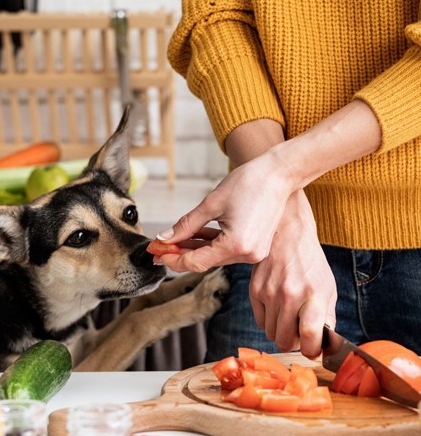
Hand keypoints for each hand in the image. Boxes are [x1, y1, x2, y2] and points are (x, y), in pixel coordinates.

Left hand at [157, 151, 295, 272]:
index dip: (173, 259)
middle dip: (180, 254)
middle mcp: (247, 254)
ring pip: (214, 256)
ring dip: (194, 249)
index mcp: (236, 245)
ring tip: (173, 241)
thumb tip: (165, 238)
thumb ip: (186, 225)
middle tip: (159, 248)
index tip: (156, 253)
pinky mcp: (256, 246)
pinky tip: (193, 237)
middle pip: (205, 261)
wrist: (279, 173)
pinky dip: (210, 244)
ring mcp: (254, 252)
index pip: (196, 262)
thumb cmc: (249, 183)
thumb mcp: (211, 204)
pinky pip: (226, 250)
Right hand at [249, 190, 336, 357]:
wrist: (286, 234)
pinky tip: (277, 308)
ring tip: (289, 319)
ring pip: (271, 334)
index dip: (312, 350)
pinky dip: (269, 321)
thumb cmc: (310, 262)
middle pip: (285, 341)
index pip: (310, 336)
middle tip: (300, 333)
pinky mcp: (254, 290)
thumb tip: (323, 343)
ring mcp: (269, 293)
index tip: (313, 349)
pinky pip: (260, 321)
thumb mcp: (327, 287)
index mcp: (314, 295)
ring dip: (280, 332)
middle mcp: (289, 296)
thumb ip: (327, 316)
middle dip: (294, 343)